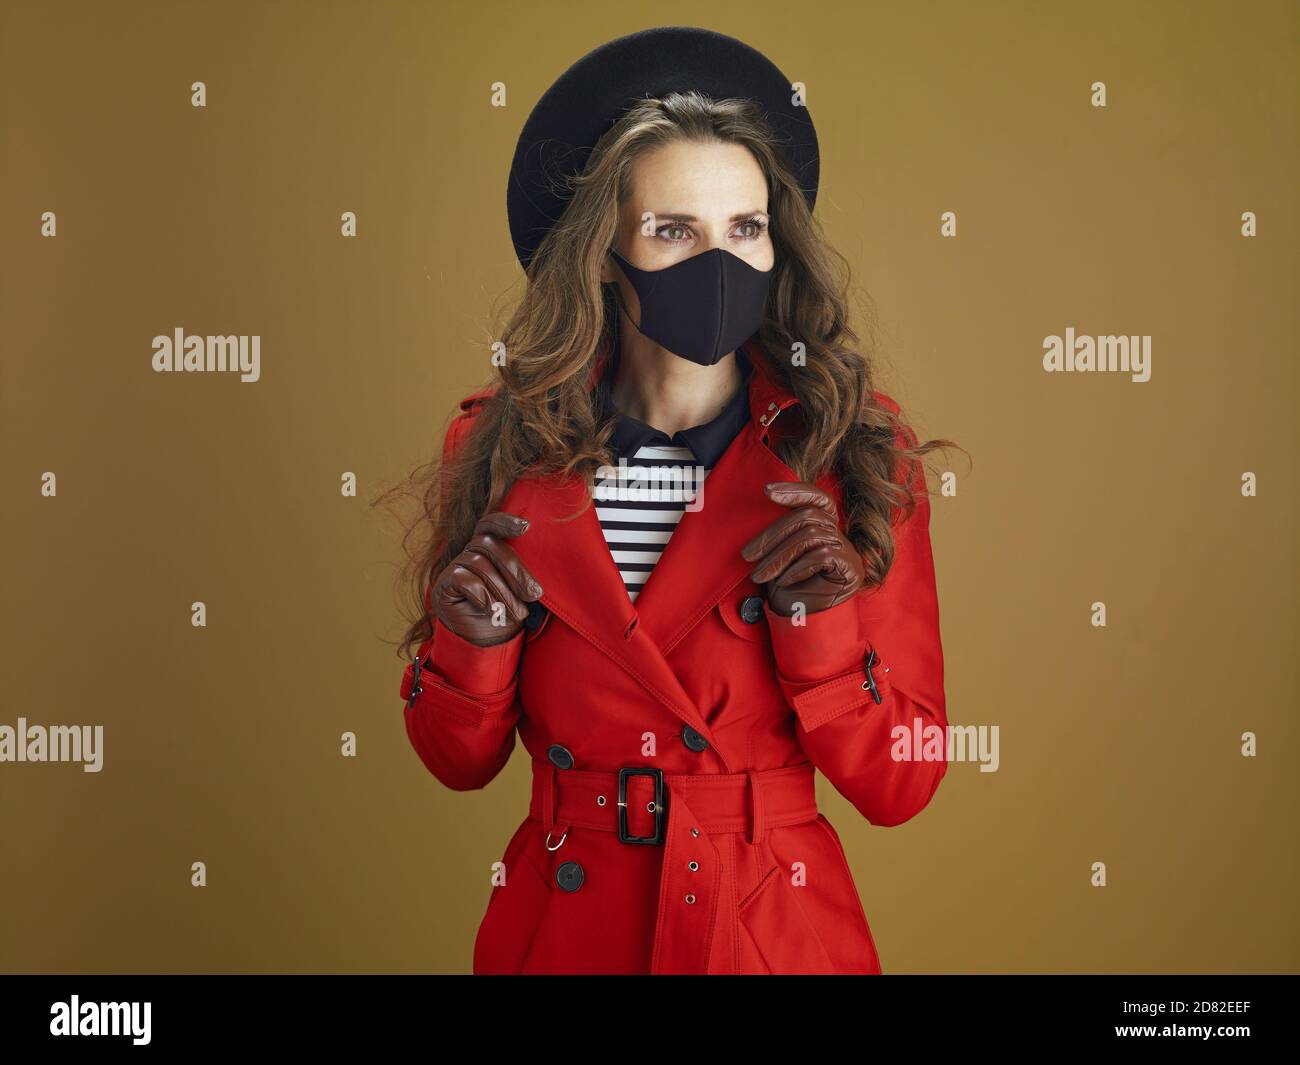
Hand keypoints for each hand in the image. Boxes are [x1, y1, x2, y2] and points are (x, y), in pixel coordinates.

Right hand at [431, 512, 543, 646]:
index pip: (490, 525)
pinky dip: (481, 593)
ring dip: (503, 591)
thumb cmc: (504, 612)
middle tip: (533, 595)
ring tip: (517, 612)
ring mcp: (454, 567)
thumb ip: (523, 578)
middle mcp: (469, 553)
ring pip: (480, 564)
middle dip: (516, 570)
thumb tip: (534, 580)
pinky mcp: (443, 584)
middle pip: (490, 545)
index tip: (526, 526)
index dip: (505, 521)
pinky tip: (490, 607)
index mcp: (488, 549)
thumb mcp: (520, 594)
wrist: (484, 642)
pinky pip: (462, 578)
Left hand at [740, 482, 864, 616]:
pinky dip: (798, 568)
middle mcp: (838, 533)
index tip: (766, 491)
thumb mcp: (780, 558)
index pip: (816, 498)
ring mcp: (847, 549)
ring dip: (778, 557)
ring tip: (758, 577)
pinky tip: (784, 582)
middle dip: (771, 535)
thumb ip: (780, 536)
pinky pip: (821, 555)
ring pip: (809, 536)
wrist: (809, 624)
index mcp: (824, 527)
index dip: (794, 490)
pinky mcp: (851, 566)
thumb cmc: (791, 589)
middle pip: (806, 517)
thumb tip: (759, 512)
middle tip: (747, 555)